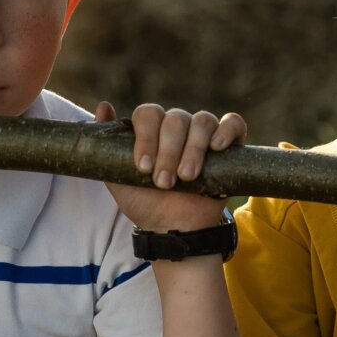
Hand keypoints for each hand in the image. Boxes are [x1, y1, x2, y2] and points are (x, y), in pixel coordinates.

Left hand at [97, 101, 246, 233]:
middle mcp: (178, 126)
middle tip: (164, 182)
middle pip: (175, 118)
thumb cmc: (145, 203)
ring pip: (202, 121)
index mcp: (152, 130)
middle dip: (168, 152)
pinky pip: (233, 123)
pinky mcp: (229, 146)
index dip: (146, 137)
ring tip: (187, 177)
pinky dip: (226, 130)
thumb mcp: (117, 178)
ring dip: (193, 149)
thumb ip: (106, 147)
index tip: (143, 168)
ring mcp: (204, 134)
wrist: (174, 230)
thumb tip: (103, 106)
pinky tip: (216, 147)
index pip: (148, 114)